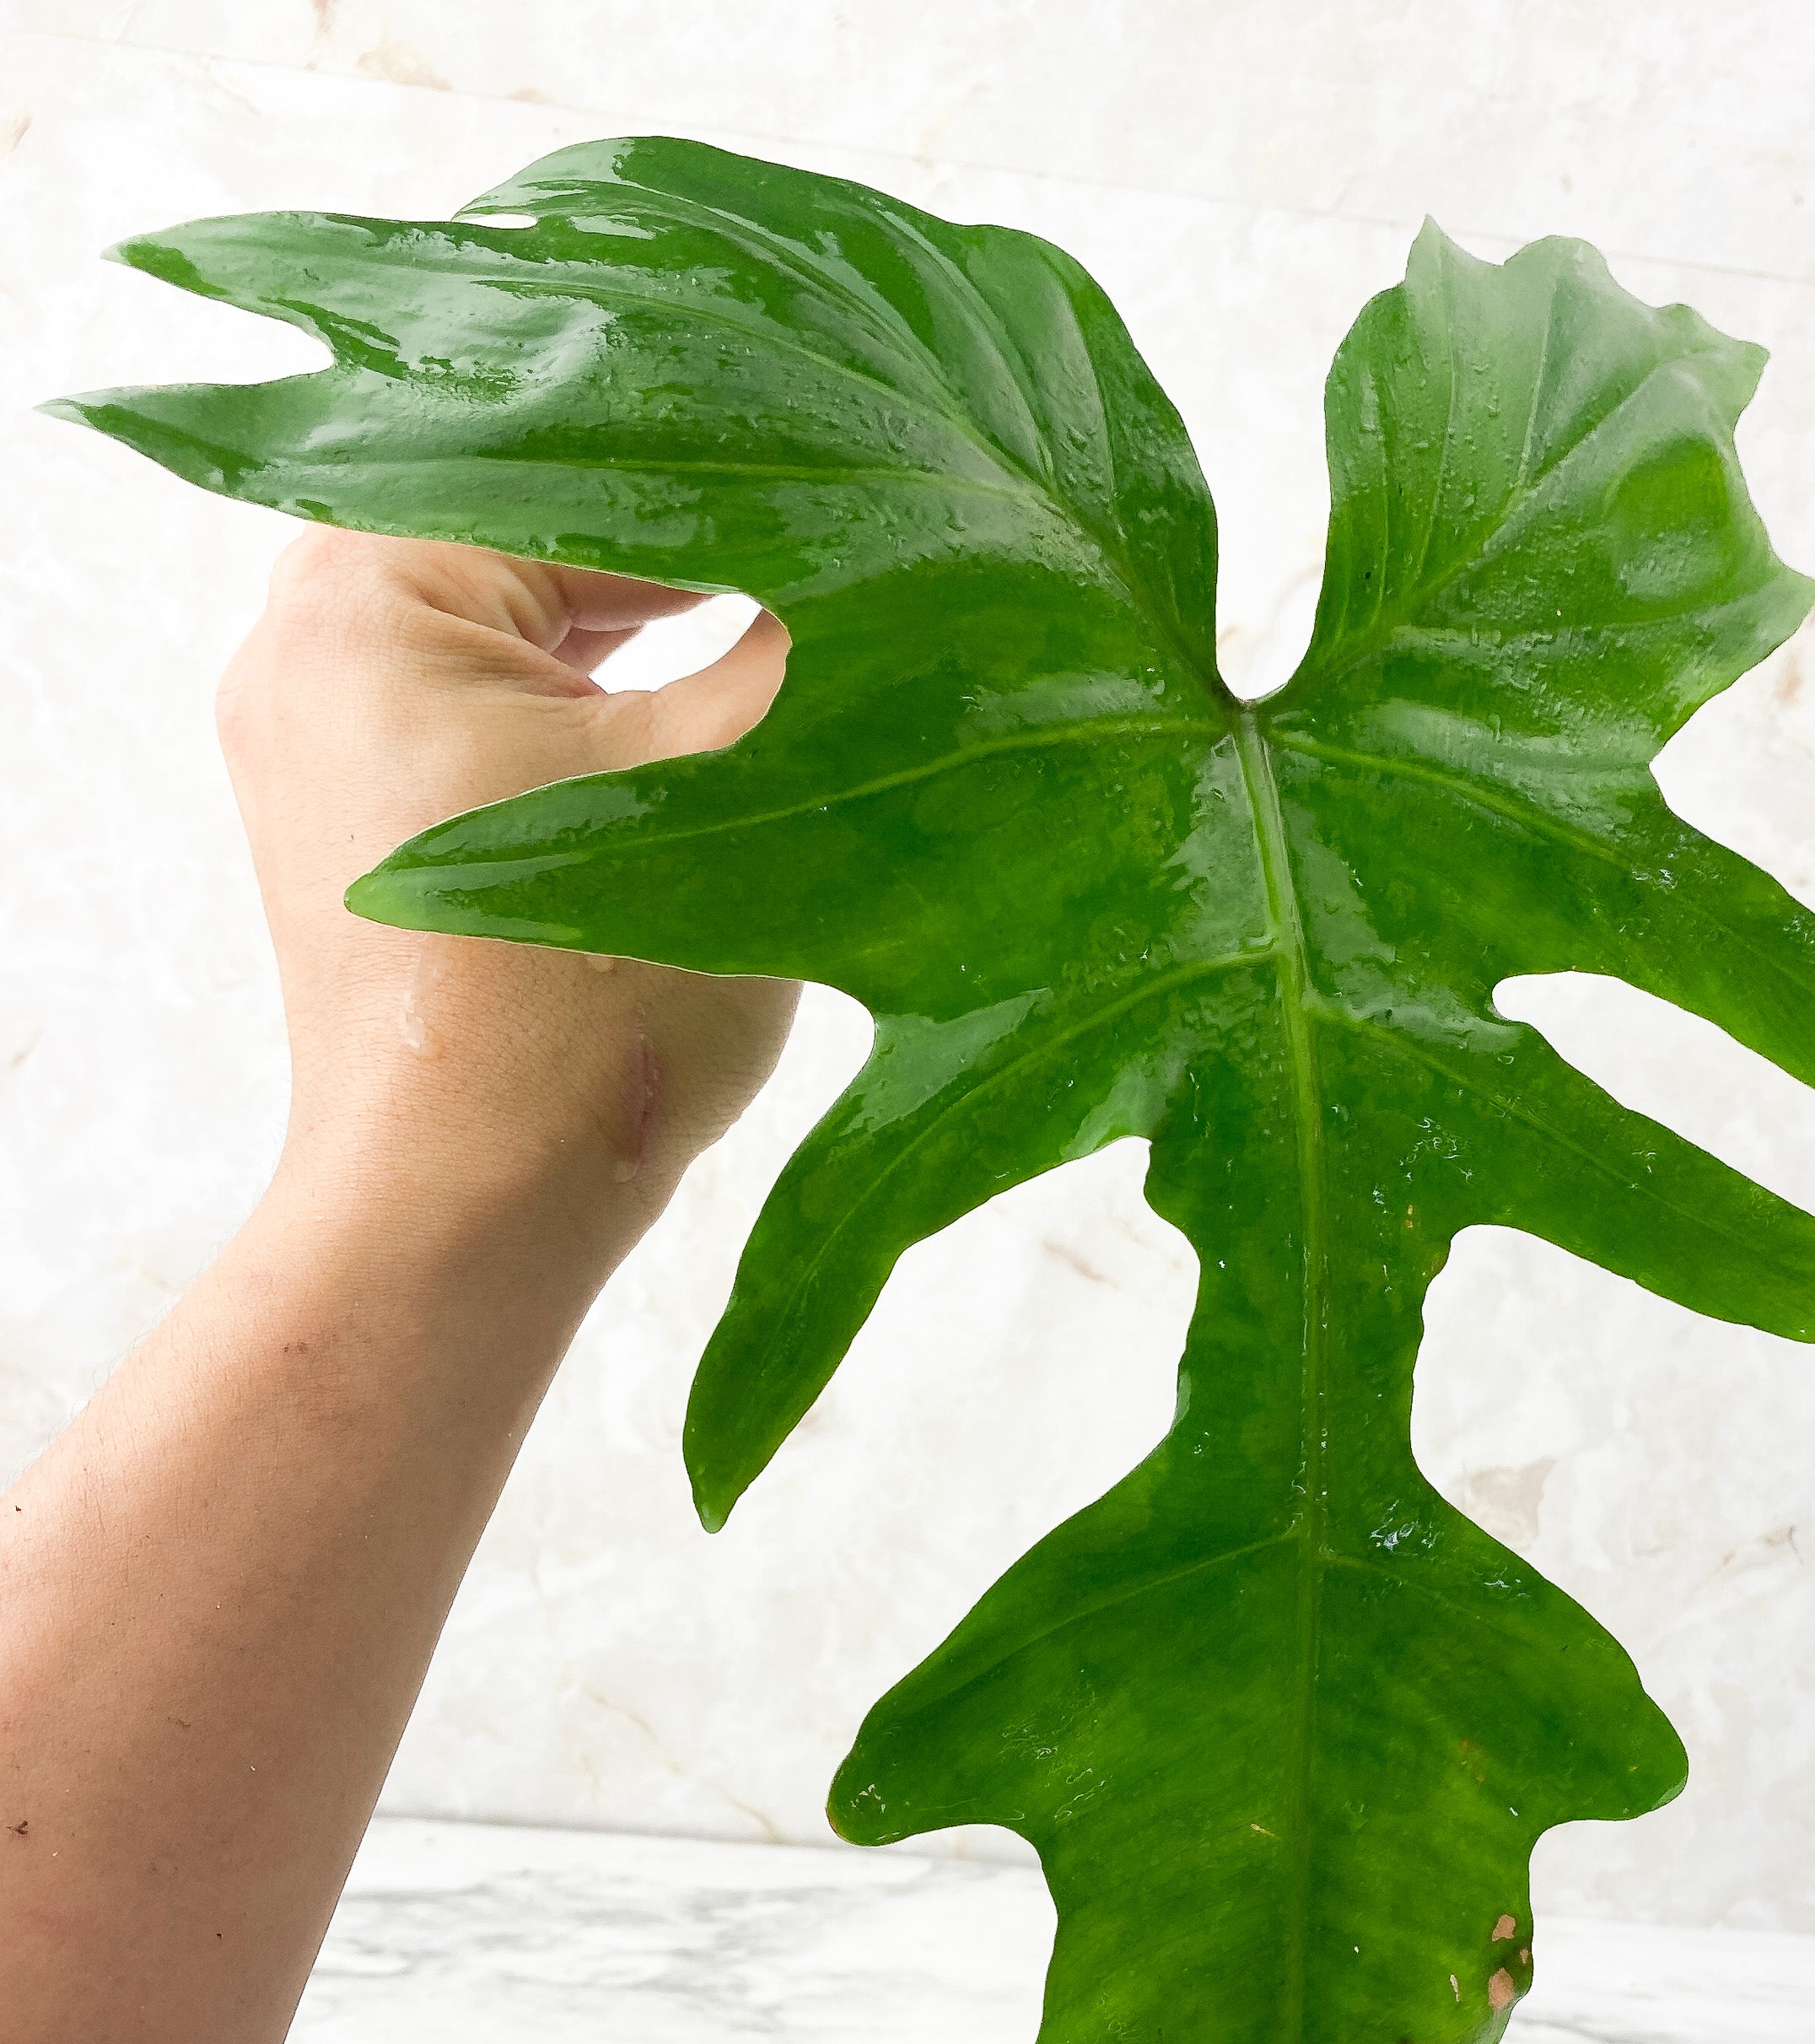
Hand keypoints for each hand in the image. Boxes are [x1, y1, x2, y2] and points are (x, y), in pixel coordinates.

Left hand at [216, 527, 798, 1274]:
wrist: (471, 1217)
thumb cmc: (584, 1009)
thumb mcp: (737, 781)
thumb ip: (815, 636)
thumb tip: (906, 545)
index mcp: (366, 592)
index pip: (577, 453)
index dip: (734, 462)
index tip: (856, 475)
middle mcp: (308, 648)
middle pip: (534, 535)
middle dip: (687, 547)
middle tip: (835, 545)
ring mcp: (319, 746)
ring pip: (515, 630)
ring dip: (646, 636)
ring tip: (784, 633)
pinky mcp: (360, 829)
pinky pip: (488, 715)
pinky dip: (592, 710)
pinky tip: (699, 725)